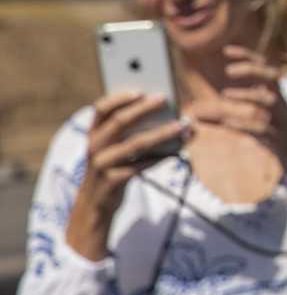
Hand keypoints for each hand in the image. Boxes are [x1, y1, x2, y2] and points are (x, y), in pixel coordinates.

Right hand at [66, 91, 190, 260]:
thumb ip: (131, 132)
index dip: (119, 97)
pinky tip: (179, 149)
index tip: (140, 88)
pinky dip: (162, 156)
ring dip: (162, 133)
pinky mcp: (112, 182)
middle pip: (119, 122)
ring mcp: (101, 165)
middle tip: (166, 98)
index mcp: (93, 134)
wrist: (95, 206)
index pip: (100, 109)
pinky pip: (142, 166)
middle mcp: (94, 147)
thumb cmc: (113, 169)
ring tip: (184, 125)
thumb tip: (169, 113)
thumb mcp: (113, 149)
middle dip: (144, 109)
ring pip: (135, 144)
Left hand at [189, 47, 286, 204]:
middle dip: (251, 70)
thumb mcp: (261, 118)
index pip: (264, 68)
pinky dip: (242, 124)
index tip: (226, 51)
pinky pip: (260, 129)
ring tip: (224, 94)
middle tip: (228, 70)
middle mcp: (280, 104)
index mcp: (277, 95)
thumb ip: (232, 113)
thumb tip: (197, 113)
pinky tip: (225, 124)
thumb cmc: (276, 135)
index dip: (247, 57)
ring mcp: (280, 121)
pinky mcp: (277, 140)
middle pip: (270, 79)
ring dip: (245, 95)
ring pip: (265, 102)